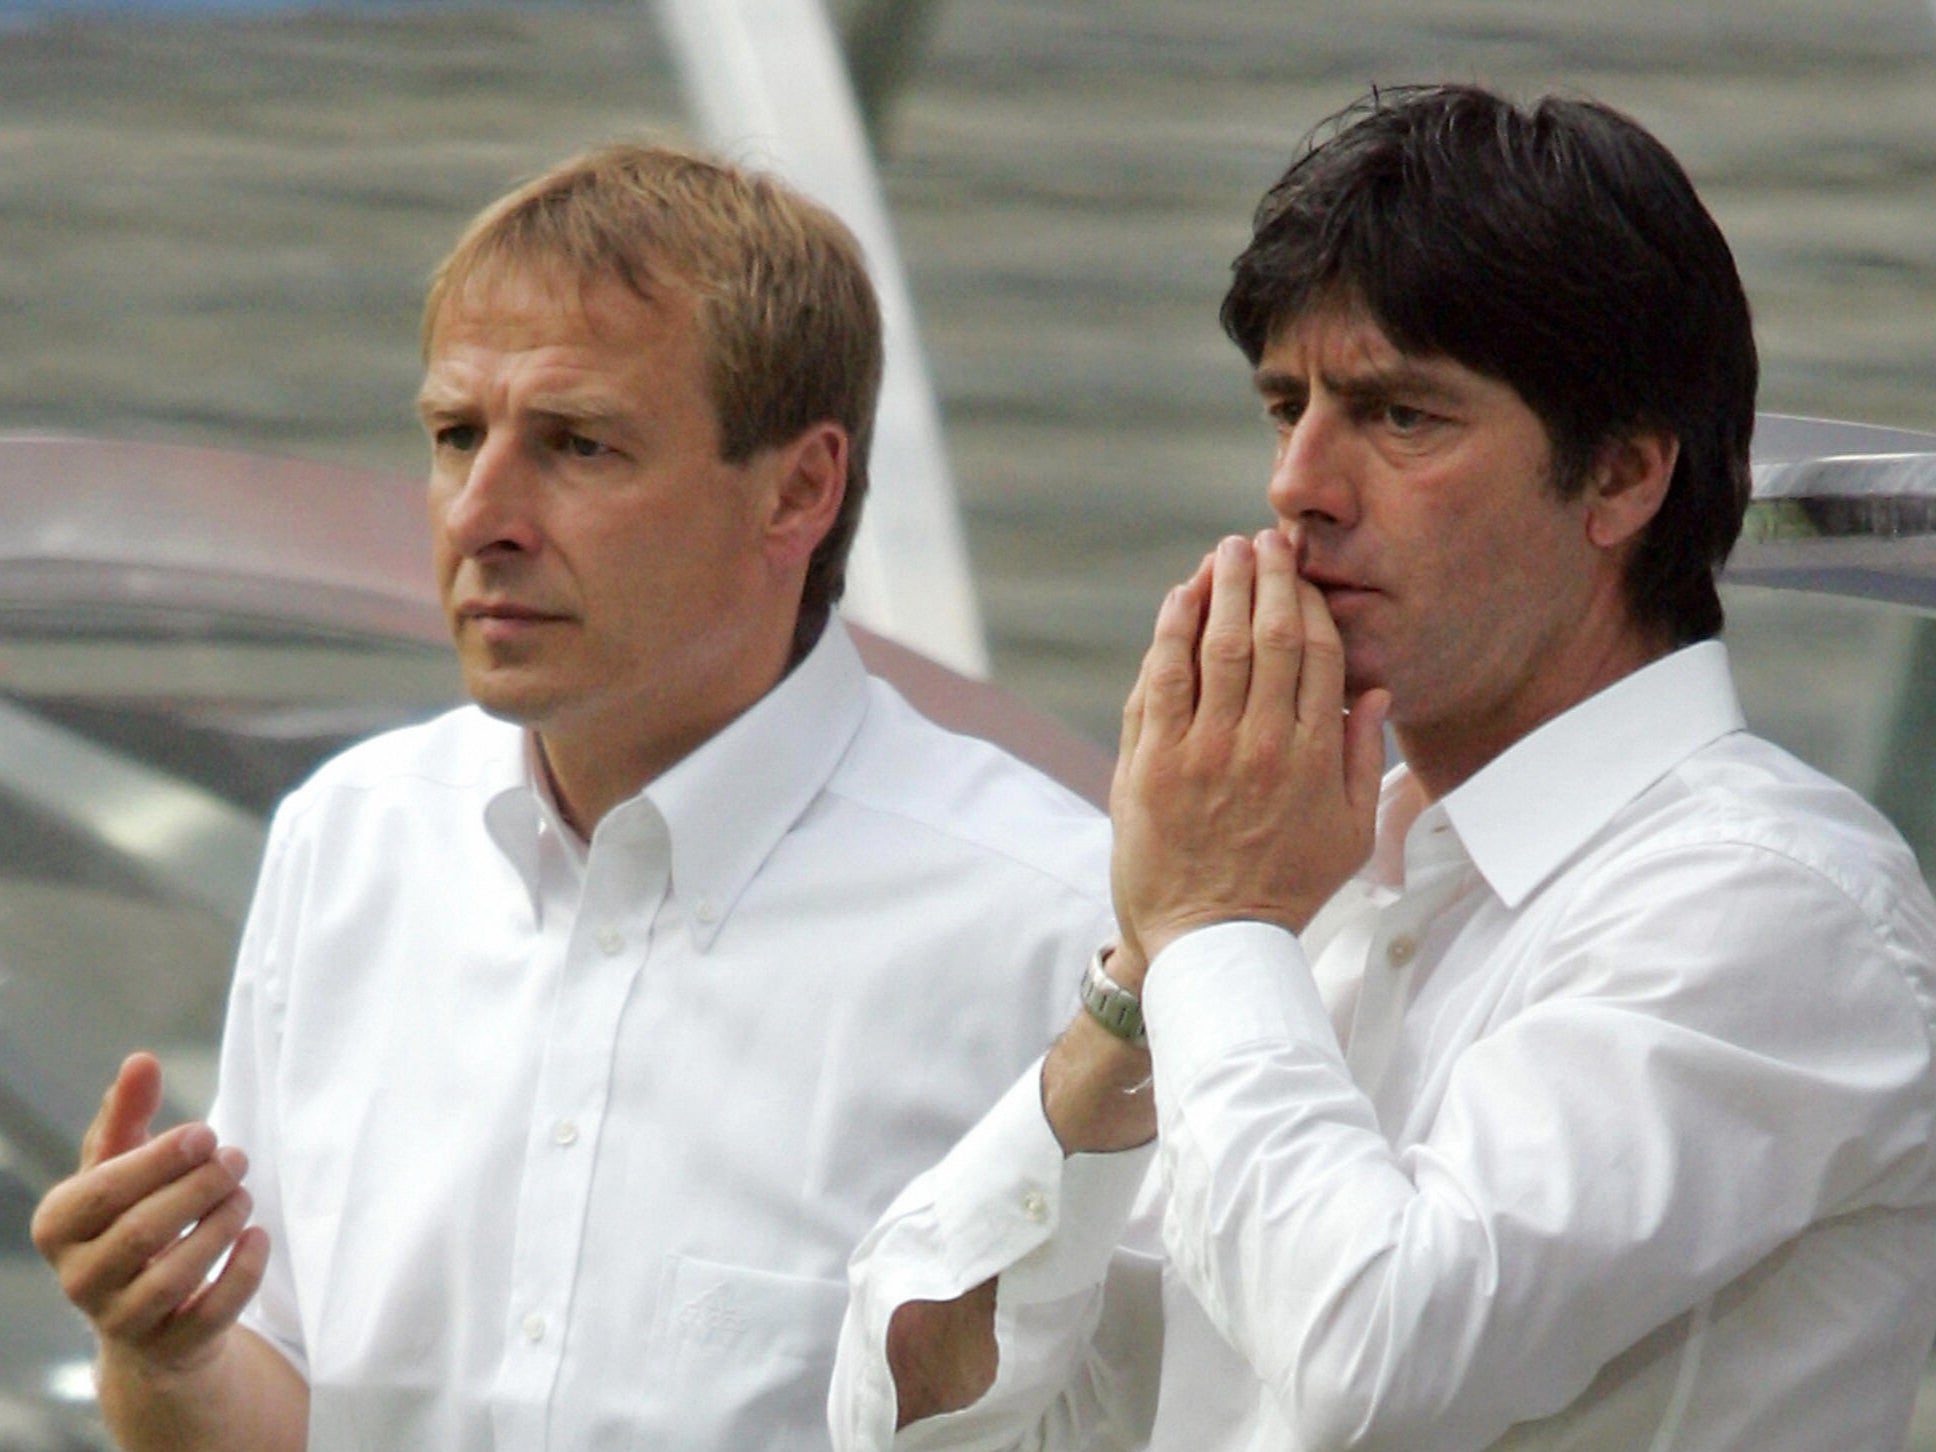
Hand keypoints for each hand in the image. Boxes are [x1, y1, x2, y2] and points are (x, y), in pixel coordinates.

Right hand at [30, 1052, 267, 1380]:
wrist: (153, 1312)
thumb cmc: (132, 1218)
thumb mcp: (122, 1166)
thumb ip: (127, 1115)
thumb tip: (141, 1061)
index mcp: (57, 1227)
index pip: (104, 1189)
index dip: (160, 1159)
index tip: (207, 1133)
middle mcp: (78, 1280)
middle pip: (144, 1231)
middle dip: (200, 1187)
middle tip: (237, 1158)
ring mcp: (121, 1321)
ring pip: (177, 1273)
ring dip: (223, 1223)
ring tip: (244, 1193)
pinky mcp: (170, 1348)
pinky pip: (212, 1312)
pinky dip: (243, 1270)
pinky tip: (257, 1235)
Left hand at [1109, 529, 1387, 980]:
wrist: (1210, 943)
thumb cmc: (1284, 887)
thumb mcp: (1351, 833)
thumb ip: (1364, 757)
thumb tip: (1374, 688)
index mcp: (1313, 758)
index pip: (1318, 654)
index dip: (1310, 603)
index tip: (1302, 576)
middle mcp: (1260, 746)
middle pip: (1268, 636)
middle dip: (1267, 578)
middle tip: (1263, 542)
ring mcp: (1200, 752)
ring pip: (1214, 647)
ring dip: (1219, 590)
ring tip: (1223, 553)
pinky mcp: (1150, 763)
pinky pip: (1161, 679)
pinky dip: (1170, 632)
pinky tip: (1180, 599)